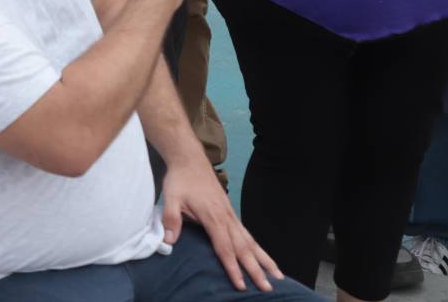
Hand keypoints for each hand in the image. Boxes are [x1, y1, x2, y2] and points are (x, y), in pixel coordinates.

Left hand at [161, 156, 283, 291]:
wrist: (190, 160)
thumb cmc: (180, 180)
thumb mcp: (170, 197)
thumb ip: (171, 219)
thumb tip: (169, 241)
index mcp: (213, 217)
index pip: (225, 247)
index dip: (232, 267)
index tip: (240, 284)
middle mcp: (226, 218)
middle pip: (243, 248)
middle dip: (255, 270)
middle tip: (267, 288)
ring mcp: (231, 215)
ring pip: (250, 242)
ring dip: (264, 260)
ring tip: (278, 277)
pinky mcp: (231, 213)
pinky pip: (247, 234)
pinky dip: (257, 248)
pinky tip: (263, 258)